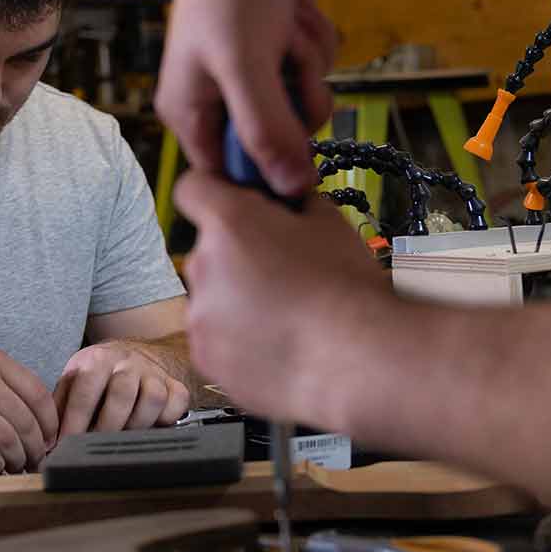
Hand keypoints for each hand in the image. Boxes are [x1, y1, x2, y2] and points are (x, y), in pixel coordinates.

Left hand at [55, 341, 193, 436]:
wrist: (132, 356)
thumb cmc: (97, 376)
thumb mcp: (73, 382)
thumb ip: (59, 408)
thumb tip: (48, 442)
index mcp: (98, 359)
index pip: (86, 389)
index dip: (76, 420)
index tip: (67, 443)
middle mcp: (127, 362)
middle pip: (122, 393)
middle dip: (107, 426)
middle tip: (97, 445)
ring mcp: (153, 372)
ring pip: (153, 397)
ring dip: (138, 423)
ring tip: (125, 437)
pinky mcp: (174, 383)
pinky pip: (178, 400)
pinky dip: (168, 417)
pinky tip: (153, 427)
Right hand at [156, 0, 336, 196]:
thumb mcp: (246, 67)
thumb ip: (267, 132)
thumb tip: (291, 189)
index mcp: (188, 108)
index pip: (227, 173)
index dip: (264, 174)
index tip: (297, 162)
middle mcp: (217, 96)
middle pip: (275, 142)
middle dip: (293, 101)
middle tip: (284, 63)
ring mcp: (253, 72)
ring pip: (303, 103)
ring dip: (307, 64)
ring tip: (285, 26)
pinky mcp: (283, 49)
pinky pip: (316, 70)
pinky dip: (314, 41)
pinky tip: (294, 11)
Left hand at [173, 170, 393, 426]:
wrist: (356, 362)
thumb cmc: (347, 291)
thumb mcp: (330, 222)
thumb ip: (295, 203)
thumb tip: (288, 203)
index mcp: (228, 223)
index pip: (194, 189)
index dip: (217, 193)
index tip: (239, 204)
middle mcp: (202, 267)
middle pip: (208, 250)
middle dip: (238, 256)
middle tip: (282, 270)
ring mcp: (201, 319)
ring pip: (213, 298)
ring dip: (239, 301)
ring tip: (287, 316)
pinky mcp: (208, 360)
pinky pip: (218, 340)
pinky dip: (241, 341)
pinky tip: (281, 344)